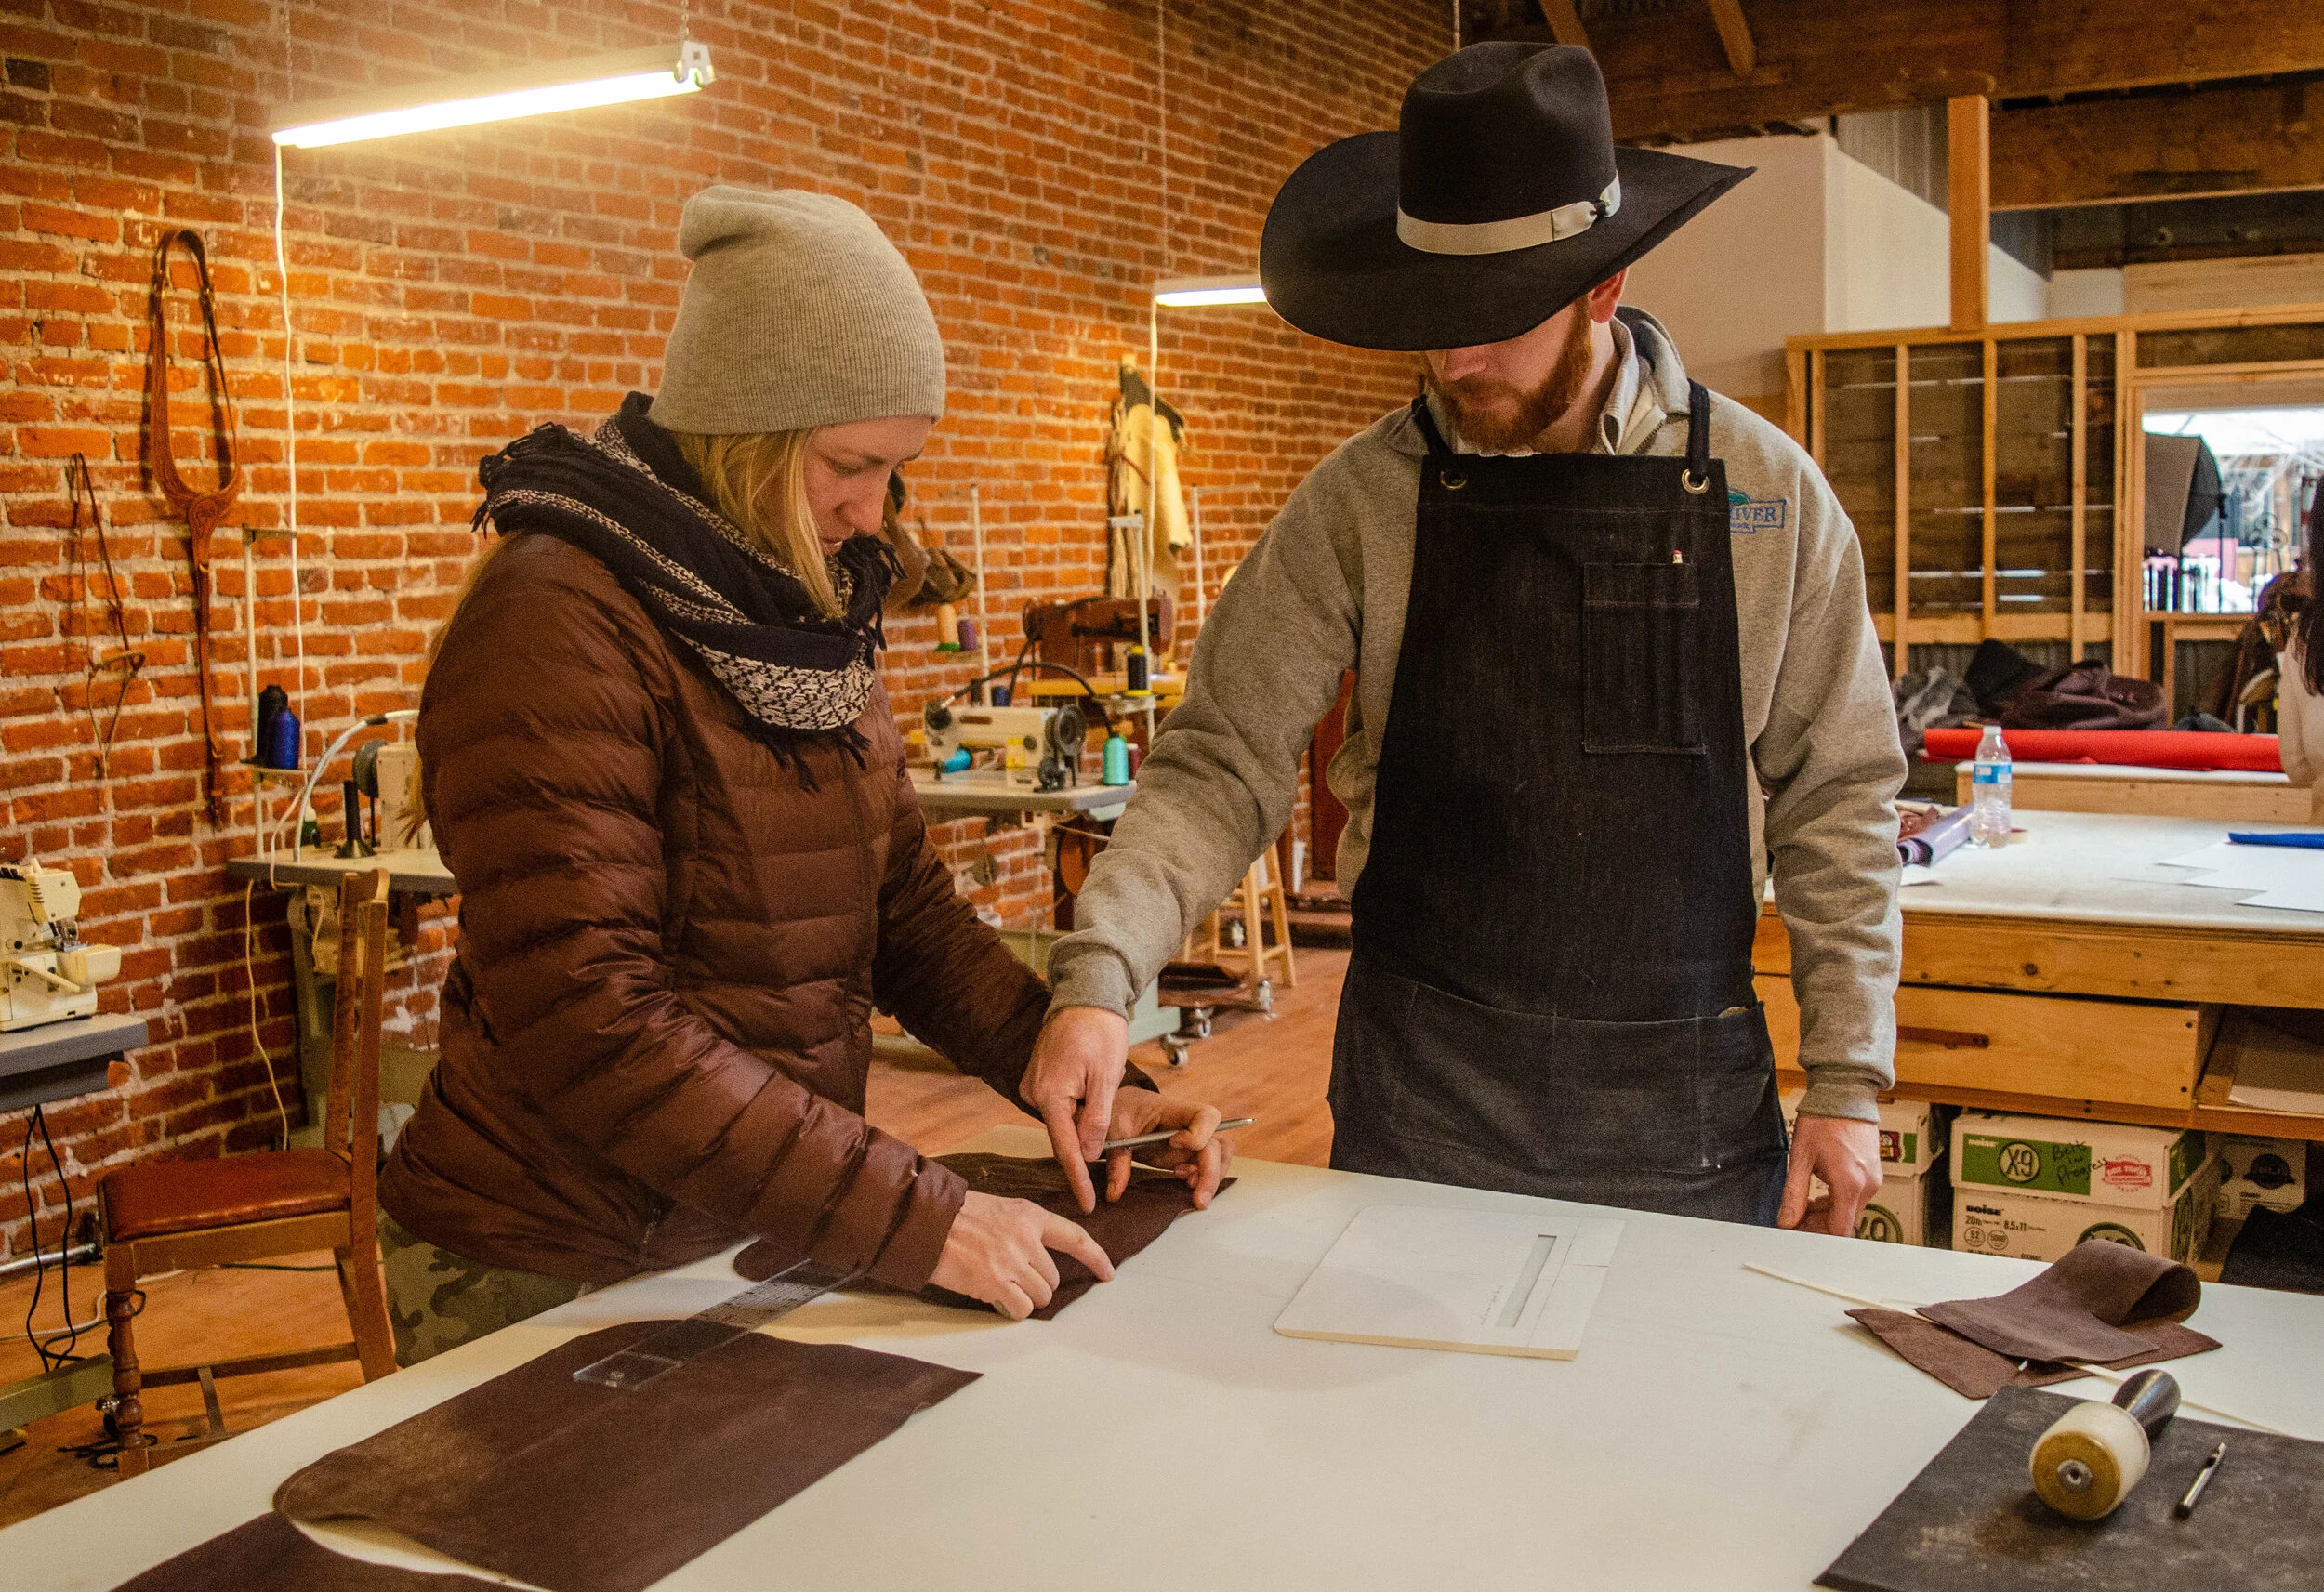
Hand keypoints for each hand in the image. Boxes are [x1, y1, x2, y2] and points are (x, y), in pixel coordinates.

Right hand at [929, 1189, 1114, 1319]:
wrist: (927, 1223)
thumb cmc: (956, 1216)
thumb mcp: (998, 1209)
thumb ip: (1022, 1230)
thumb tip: (1034, 1258)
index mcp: (1030, 1215)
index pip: (1074, 1237)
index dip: (1095, 1257)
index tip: (1107, 1273)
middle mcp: (1027, 1239)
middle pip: (1052, 1278)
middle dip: (1036, 1284)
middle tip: (1011, 1279)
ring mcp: (1013, 1262)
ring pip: (1040, 1296)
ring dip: (1024, 1298)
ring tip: (1000, 1286)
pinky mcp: (997, 1283)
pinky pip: (1021, 1309)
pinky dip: (1011, 1309)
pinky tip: (995, 1298)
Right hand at [1023, 1006, 1129, 1212]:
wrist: (1087, 995)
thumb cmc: (1099, 1031)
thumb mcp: (1106, 1078)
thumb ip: (1096, 1120)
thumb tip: (1088, 1155)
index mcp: (1049, 1094)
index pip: (1065, 1148)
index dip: (1078, 1178)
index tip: (1086, 1204)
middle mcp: (1034, 1091)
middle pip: (1062, 1135)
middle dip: (1084, 1150)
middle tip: (1104, 1167)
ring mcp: (1034, 1084)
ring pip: (1062, 1121)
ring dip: (1082, 1126)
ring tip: (1103, 1109)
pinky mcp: (1040, 1079)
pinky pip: (1059, 1106)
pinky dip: (1076, 1112)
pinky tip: (1091, 1101)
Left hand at [1101, 1090, 1235, 1210]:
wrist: (1120, 1108)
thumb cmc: (1120, 1110)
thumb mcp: (1114, 1131)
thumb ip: (1117, 1161)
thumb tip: (1115, 1194)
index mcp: (1174, 1110)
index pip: (1206, 1116)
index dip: (1199, 1134)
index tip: (1174, 1143)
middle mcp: (1189, 1125)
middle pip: (1218, 1144)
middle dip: (1211, 1173)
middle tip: (1198, 1198)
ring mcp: (1190, 1141)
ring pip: (1220, 1156)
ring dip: (1211, 1177)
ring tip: (1191, 1189)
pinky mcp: (1186, 1155)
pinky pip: (1207, 1166)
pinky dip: (1202, 1179)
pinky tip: (1183, 1183)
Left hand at [1778, 1114, 1881, 1235]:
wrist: (1845, 1093)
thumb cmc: (1823, 1120)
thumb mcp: (1801, 1157)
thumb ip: (1794, 1193)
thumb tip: (1787, 1221)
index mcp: (1850, 1184)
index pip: (1838, 1230)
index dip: (1816, 1236)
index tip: (1798, 1233)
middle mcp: (1868, 1186)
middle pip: (1844, 1222)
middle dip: (1818, 1224)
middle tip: (1794, 1218)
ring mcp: (1874, 1179)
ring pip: (1850, 1210)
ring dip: (1827, 1212)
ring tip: (1803, 1203)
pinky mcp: (1874, 1173)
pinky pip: (1856, 1197)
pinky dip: (1837, 1200)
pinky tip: (1820, 1191)